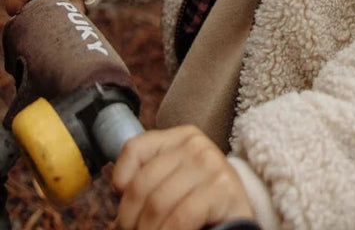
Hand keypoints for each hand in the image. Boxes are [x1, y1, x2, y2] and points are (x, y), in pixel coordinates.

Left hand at [113, 126, 255, 229]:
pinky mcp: (222, 188)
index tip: (126, 207)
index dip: (121, 183)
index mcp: (180, 137)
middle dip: (130, 220)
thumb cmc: (199, 203)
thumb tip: (112, 218)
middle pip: (141, 184)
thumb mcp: (172, 183)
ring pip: (157, 204)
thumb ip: (146, 186)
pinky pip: (180, 217)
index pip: (134, 149)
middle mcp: (196, 145)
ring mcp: (211, 163)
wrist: (238, 216)